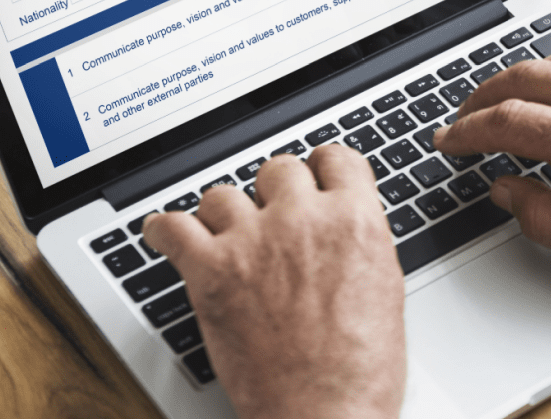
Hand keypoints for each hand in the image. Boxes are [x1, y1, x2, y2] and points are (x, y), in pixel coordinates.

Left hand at [142, 146, 404, 418]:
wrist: (325, 414)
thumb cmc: (360, 371)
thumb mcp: (386, 289)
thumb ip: (359, 243)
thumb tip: (342, 230)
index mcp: (355, 220)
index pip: (335, 158)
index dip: (322, 171)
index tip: (313, 180)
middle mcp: (303, 219)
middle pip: (278, 169)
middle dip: (275, 193)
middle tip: (272, 219)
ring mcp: (254, 241)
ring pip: (223, 194)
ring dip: (224, 214)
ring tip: (224, 235)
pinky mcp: (211, 270)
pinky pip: (173, 227)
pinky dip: (165, 230)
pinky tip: (167, 235)